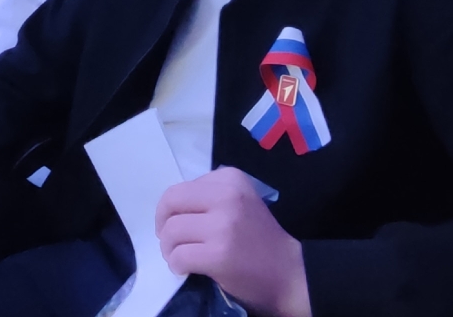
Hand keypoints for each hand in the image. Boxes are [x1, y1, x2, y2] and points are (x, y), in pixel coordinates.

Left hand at [156, 167, 311, 316]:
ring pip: (171, 231)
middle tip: (170, 240)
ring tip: (180, 256)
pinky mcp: (219, 254)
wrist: (289, 273)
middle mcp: (227, 196)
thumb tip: (170, 208)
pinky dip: (177, 265)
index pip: (181, 188)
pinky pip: (179, 256)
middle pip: (171, 204)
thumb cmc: (260, 238)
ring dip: (169, 249)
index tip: (183, 223)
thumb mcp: (240, 201)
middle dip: (163, 225)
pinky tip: (187, 269)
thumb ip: (209, 196)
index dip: (173, 208)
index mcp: (231, 179)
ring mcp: (223, 226)